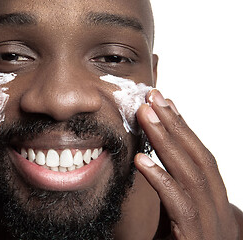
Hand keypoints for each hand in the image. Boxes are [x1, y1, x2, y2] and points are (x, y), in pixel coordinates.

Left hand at [135, 89, 239, 239]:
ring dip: (166, 141)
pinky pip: (177, 203)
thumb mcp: (179, 216)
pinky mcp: (193, 236)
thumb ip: (171, 190)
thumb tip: (150, 162)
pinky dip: (161, 179)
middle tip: (152, 98)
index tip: (165, 103)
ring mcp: (207, 221)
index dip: (182, 127)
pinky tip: (141, 160)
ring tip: (146, 116)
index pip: (198, 154)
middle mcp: (215, 205)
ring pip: (189, 173)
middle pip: (196, 156)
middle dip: (174, 124)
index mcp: (212, 198)